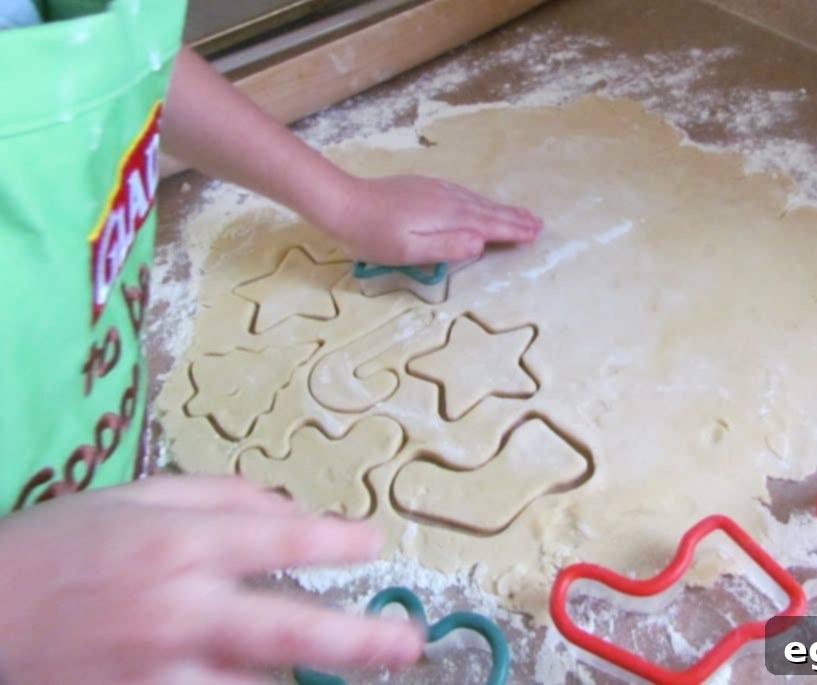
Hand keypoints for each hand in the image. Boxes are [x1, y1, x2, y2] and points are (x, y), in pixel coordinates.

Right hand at [0, 476, 422, 684]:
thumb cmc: (60, 547)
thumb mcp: (137, 498)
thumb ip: (218, 497)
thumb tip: (288, 507)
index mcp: (181, 544)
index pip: (282, 537)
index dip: (338, 539)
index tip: (372, 543)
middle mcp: (181, 611)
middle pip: (291, 630)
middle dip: (360, 639)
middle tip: (408, 643)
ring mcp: (160, 674)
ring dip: (304, 681)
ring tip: (349, 671)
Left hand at [325, 174, 542, 265]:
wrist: (343, 202)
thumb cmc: (371, 234)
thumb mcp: (407, 251)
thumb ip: (446, 247)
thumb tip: (481, 243)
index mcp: (447, 217)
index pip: (488, 225)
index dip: (513, 231)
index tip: (535, 234)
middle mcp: (447, 200)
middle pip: (487, 211)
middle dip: (514, 218)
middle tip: (539, 223)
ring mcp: (436, 190)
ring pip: (477, 201)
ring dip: (501, 209)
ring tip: (520, 214)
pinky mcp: (425, 187)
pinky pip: (464, 194)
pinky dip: (481, 201)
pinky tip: (481, 203)